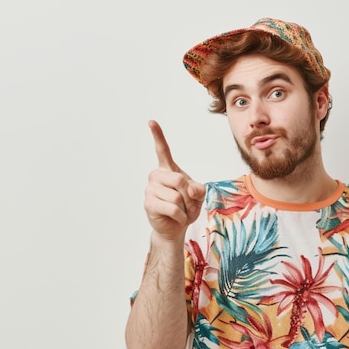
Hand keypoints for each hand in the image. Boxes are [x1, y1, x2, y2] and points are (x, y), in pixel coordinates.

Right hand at [144, 120, 205, 241]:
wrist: (178, 226)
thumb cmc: (187, 206)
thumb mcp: (199, 194)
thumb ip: (198, 188)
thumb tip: (187, 188)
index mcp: (168, 169)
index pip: (162, 150)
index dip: (157, 135)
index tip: (151, 122)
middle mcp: (156, 175)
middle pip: (179, 179)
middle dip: (190, 196)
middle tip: (188, 204)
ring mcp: (150, 189)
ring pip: (177, 196)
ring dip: (186, 207)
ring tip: (182, 211)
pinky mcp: (149, 203)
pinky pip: (172, 208)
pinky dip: (180, 215)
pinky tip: (177, 217)